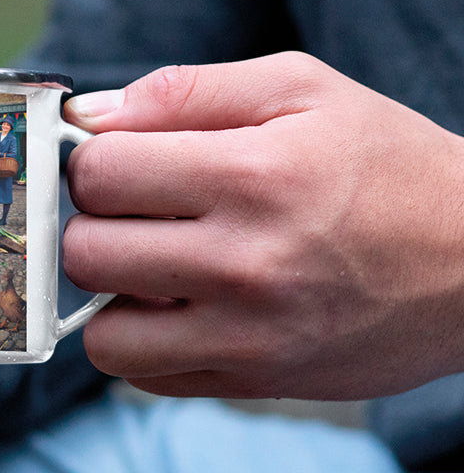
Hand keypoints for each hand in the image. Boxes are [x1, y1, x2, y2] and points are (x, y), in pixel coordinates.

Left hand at [62, 51, 463, 398]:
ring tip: (152, 270)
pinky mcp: (250, 382)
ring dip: (111, 299)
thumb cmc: (386, 166)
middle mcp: (244, 263)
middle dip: (95, 226)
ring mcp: (246, 336)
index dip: (96, 161)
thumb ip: (188, 91)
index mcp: (253, 175)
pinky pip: (144, 378)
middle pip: (86, 253)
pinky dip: (145, 345)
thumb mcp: (304, 90)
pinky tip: (179, 310)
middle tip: (136, 216)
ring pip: (104, 336)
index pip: (99, 172)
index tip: (123, 164)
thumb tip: (92, 117)